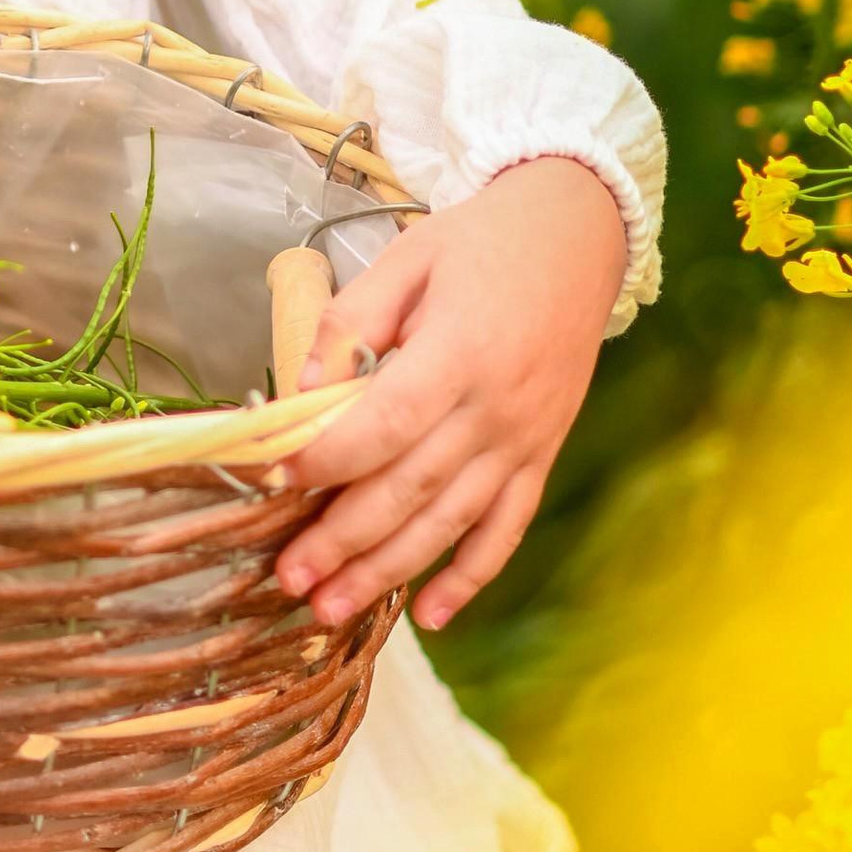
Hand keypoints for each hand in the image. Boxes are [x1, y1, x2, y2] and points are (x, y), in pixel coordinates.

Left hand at [272, 158, 628, 634]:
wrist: (578, 236)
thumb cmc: (481, 242)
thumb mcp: (407, 257)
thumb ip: (350, 321)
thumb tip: (302, 390)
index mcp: (459, 353)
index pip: (384, 424)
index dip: (327, 459)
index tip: (273, 483)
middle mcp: (496, 408)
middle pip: (411, 487)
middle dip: (344, 540)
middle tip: (289, 578)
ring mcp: (524, 439)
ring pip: (452, 521)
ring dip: (390, 571)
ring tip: (333, 609)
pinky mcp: (541, 455)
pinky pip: (507, 527)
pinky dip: (471, 576)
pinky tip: (430, 616)